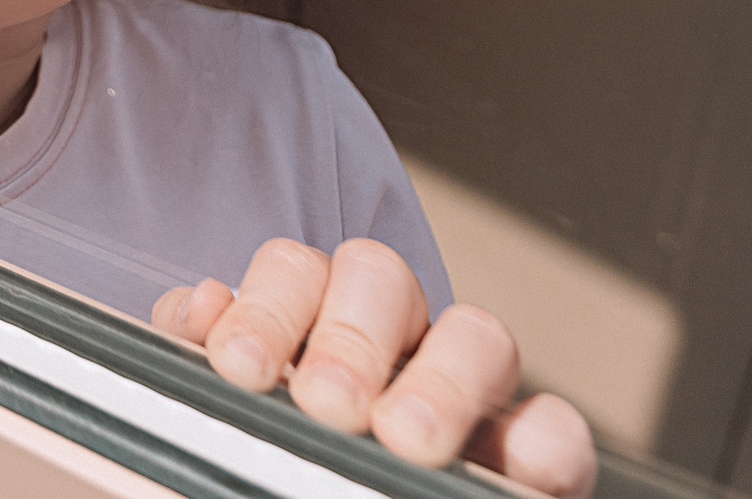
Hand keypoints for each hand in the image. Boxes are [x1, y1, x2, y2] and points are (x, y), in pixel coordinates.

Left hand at [154, 238, 595, 498]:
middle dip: (353, 336)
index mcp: (304, 331)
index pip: (295, 272)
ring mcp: (465, 402)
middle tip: (327, 403)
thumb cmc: (243, 480)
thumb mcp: (204, 424)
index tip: (239, 367)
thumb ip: (194, 359)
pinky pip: (557, 432)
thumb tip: (200, 306)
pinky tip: (506, 466)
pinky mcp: (527, 465)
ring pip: (479, 333)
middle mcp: (388, 351)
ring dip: (443, 377)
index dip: (269, 305)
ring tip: (404, 435)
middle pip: (386, 280)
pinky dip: (541, 441)